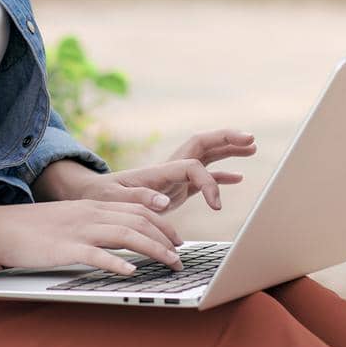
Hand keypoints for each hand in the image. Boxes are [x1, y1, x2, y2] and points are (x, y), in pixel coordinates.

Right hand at [0, 199, 184, 276]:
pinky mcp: (65, 249)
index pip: (137, 209)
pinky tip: (131, 272)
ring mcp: (78, 230)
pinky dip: (116, 263)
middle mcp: (90, 214)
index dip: (162, 223)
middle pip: (138, 220)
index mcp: (92, 206)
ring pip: (125, 235)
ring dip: (152, 249)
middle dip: (165, 238)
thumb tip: (118, 238)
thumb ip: (92, 223)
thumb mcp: (69, 218)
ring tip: (169, 263)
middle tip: (180, 256)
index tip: (176, 238)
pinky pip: (96, 255)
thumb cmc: (32, 227)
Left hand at [53, 129, 256, 212]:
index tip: (215, 207)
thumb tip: (164, 201)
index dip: (209, 182)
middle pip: (204, 145)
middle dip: (227, 140)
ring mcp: (174, 177)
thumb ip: (139, 198)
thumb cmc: (102, 198)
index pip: (193, 165)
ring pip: (207, 157)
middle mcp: (170, 168)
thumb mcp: (115, 200)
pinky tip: (238, 177)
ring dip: (229, 150)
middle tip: (250, 139)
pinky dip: (221, 176)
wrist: (93, 196)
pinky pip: (204, 176)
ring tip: (252, 147)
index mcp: (159, 171)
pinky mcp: (176, 188)